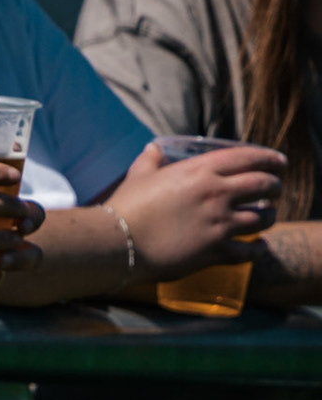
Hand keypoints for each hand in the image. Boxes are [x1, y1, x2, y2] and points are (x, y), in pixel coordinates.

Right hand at [109, 141, 283, 280]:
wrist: (120, 241)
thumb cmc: (127, 205)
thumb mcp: (139, 175)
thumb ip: (150, 160)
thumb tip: (154, 149)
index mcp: (200, 172)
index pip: (247, 158)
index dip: (268, 158)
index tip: (279, 162)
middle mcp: (217, 195)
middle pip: (264, 186)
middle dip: (276, 186)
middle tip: (276, 189)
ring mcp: (220, 224)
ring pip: (263, 218)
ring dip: (270, 216)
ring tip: (268, 215)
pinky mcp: (217, 251)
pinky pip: (250, 250)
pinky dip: (258, 248)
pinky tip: (260, 246)